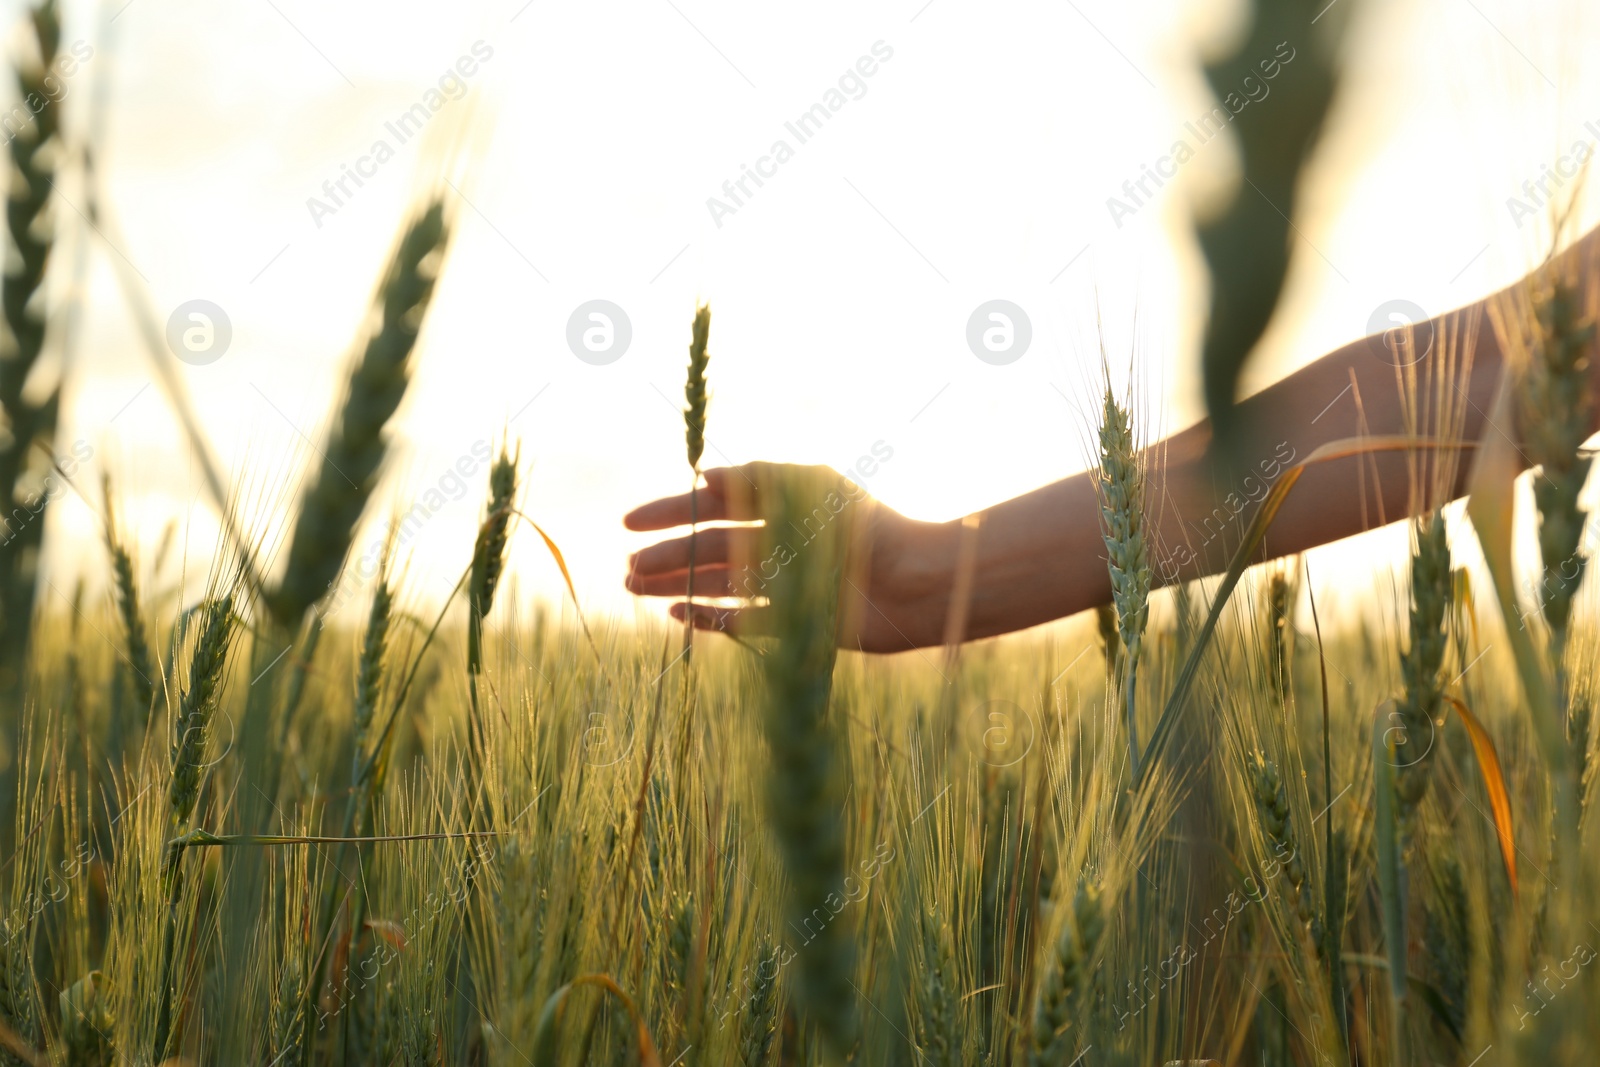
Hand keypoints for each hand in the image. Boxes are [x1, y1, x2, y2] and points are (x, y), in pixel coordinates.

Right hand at [623, 463, 956, 652]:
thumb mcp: (813, 488)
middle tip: (624, 570)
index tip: (629, 522)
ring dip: (676, 586)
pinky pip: (742, 620)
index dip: (671, 512)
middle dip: (666, 557)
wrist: (918, 583)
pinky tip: (676, 615)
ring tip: (634, 590)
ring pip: (718, 583)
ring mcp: (786, 583)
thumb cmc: (870, 527)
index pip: (713, 506)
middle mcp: (780, 542)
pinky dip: (709, 618)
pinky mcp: (797, 622)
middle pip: (709, 548)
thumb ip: (759, 479)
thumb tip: (703, 477)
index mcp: (782, 505)